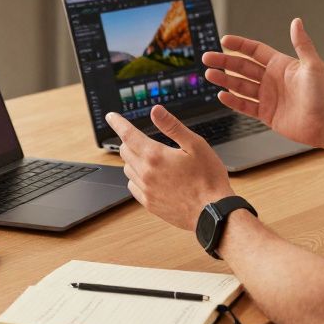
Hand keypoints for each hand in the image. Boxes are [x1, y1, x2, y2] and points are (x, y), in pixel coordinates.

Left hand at [105, 105, 234, 231]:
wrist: (212, 212)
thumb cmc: (208, 178)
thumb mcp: (196, 145)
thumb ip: (172, 127)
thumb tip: (155, 111)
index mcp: (155, 156)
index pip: (128, 134)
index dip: (118, 123)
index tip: (111, 117)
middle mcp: (146, 173)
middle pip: (125, 151)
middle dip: (129, 141)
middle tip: (140, 138)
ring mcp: (146, 190)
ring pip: (127, 169)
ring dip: (133, 159)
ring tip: (150, 158)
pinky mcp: (149, 204)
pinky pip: (133, 187)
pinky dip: (136, 178)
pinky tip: (149, 177)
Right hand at [203, 18, 323, 147]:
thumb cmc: (322, 94)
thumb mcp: (312, 65)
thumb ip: (302, 44)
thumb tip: (296, 21)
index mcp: (280, 65)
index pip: (255, 51)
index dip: (239, 45)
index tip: (224, 41)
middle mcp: (271, 79)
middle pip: (242, 67)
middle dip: (224, 62)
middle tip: (207, 58)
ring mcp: (267, 97)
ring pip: (240, 86)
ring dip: (224, 80)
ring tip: (209, 75)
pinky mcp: (266, 114)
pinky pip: (245, 106)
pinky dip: (233, 101)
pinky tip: (221, 95)